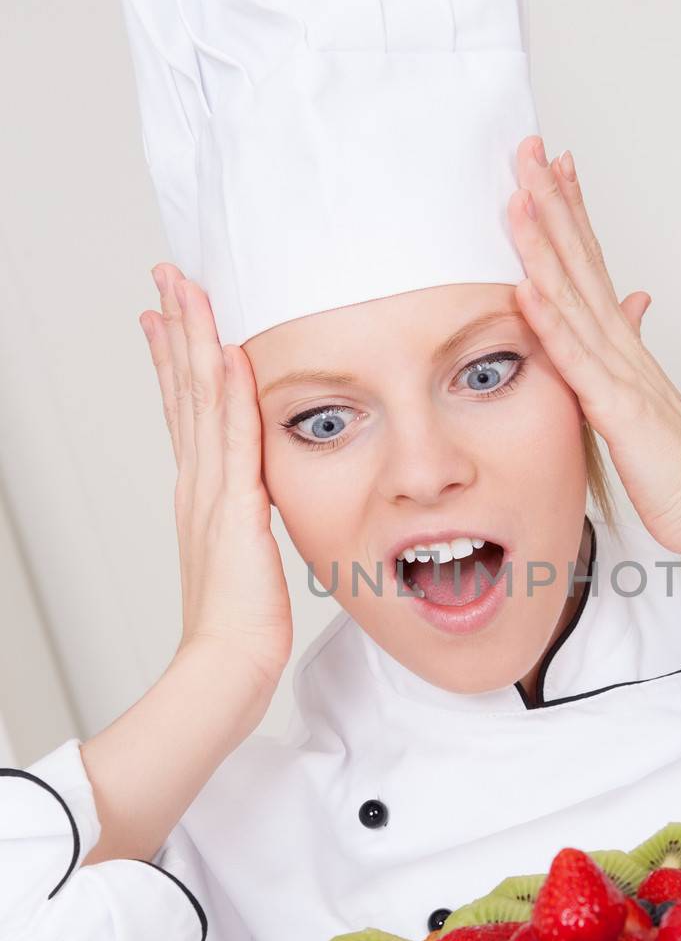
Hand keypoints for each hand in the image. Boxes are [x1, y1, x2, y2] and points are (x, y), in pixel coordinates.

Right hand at [140, 265, 292, 698]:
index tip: (167, 318)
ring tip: (185, 290)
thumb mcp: (244, 556)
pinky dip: (230, 392)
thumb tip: (253, 502)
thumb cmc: (241, 625)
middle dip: (177, 328)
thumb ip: (245, 521)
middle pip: (184, 389)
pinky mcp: (234, 508)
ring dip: (195, 340)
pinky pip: (234, 438)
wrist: (228, 663)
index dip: (175, 360)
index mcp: (202, 494)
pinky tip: (228, 352)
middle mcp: (198, 483)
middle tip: (167, 277)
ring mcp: (211, 492)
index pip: (185, 410)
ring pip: (200, 399)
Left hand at [506, 137, 680, 560]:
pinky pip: (579, 360)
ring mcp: (621, 373)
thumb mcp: (648, 394)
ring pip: (577, 297)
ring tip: (519, 196)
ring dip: (546, 244)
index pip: (593, 263)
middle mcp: (622, 346)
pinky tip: (526, 287)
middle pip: (583, 260)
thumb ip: (633, 344)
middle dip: (554, 201)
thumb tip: (634, 300)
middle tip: (530, 147)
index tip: (551, 163)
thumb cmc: (680, 463)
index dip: (570, 211)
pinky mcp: (619, 409)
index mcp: (624, 344)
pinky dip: (552, 322)